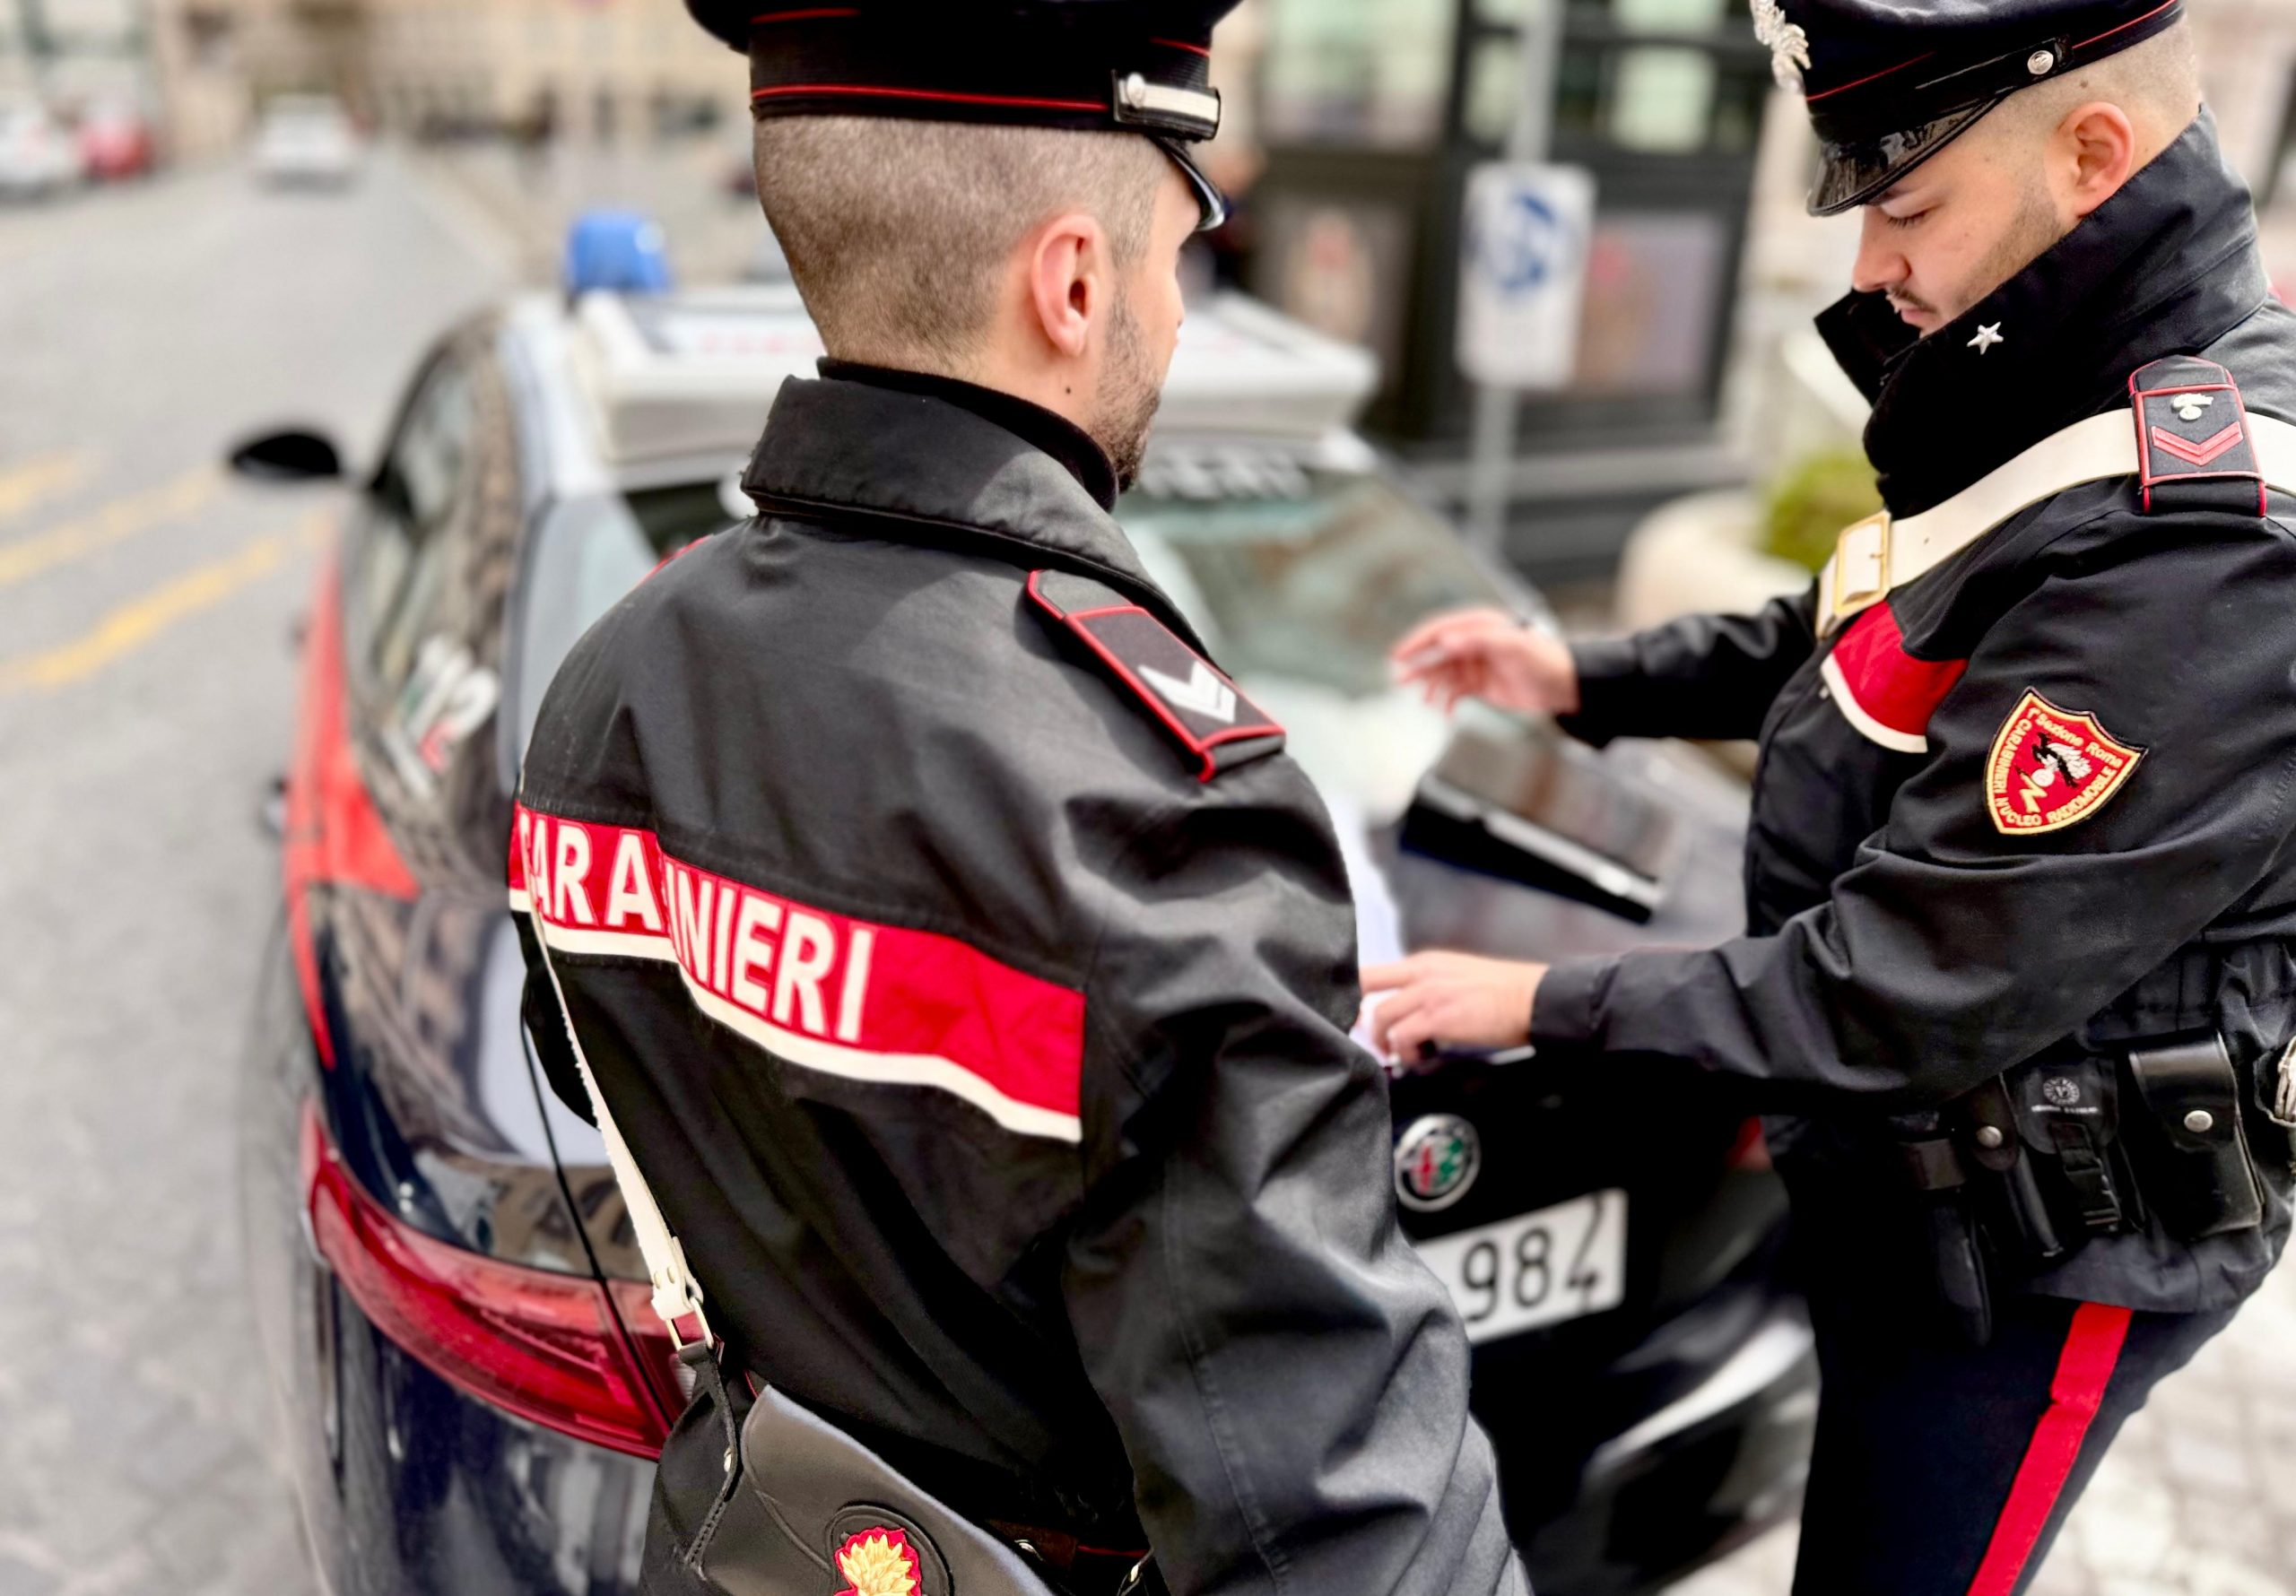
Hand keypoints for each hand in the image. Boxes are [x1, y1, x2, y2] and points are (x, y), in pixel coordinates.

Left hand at [1361, 952, 1546, 1063]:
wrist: (1535, 998)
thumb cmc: (1505, 993)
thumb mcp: (1458, 976)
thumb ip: (1429, 987)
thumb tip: (1410, 1013)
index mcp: (1425, 962)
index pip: (1373, 971)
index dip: (1357, 995)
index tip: (1360, 1018)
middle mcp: (1421, 973)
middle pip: (1365, 987)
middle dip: (1360, 1017)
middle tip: (1372, 1039)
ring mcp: (1428, 994)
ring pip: (1380, 1016)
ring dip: (1385, 1041)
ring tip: (1403, 1054)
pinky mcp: (1438, 1017)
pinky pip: (1402, 1037)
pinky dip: (1406, 1053)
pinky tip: (1422, 1057)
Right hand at [1389, 607, 1580, 716]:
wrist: (1562, 684)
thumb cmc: (1543, 659)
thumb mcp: (1512, 646)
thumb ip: (1478, 641)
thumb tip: (1445, 642)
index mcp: (1479, 626)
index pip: (1441, 630)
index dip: (1418, 641)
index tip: (1400, 654)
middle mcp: (1473, 642)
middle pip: (1437, 653)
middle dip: (1418, 665)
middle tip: (1400, 678)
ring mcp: (1475, 663)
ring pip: (1443, 673)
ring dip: (1431, 686)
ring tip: (1423, 699)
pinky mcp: (1479, 683)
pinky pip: (1455, 691)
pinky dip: (1447, 701)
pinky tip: (1444, 711)